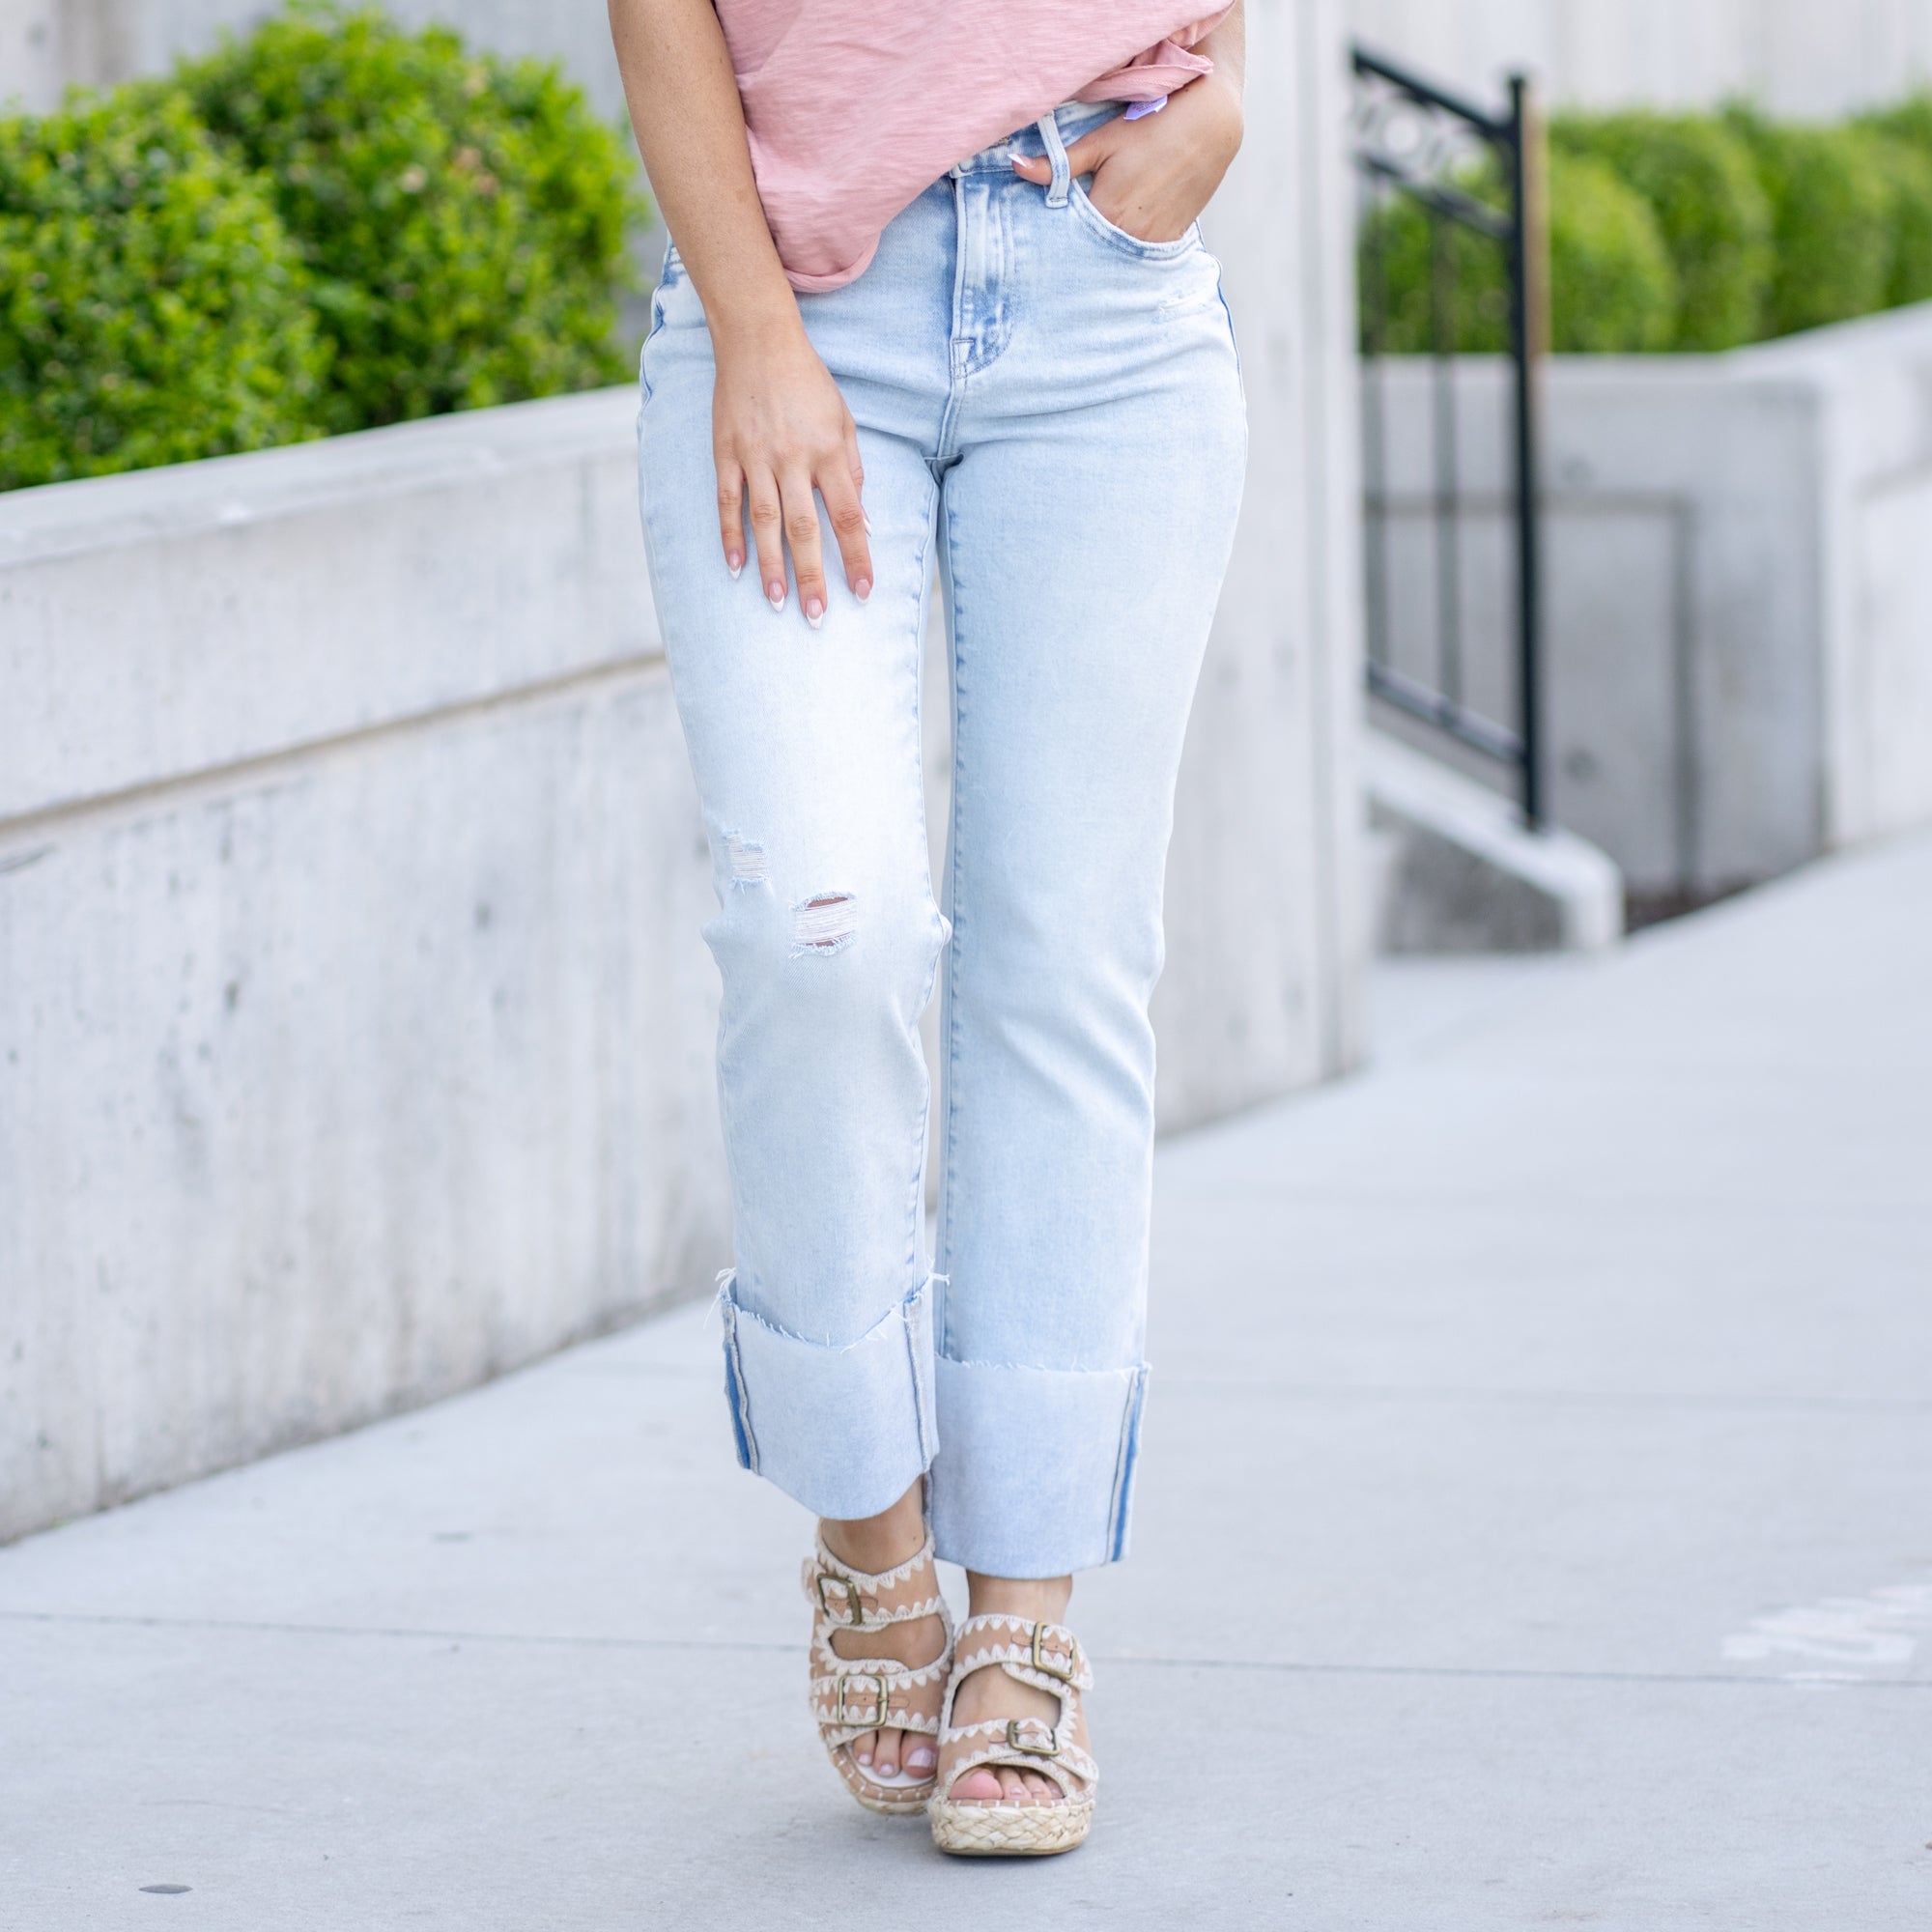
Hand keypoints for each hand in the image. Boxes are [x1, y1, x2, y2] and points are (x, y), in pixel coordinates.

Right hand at [711, 313, 870, 627]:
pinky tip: (735, 568)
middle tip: (815, 615)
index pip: (849, 516)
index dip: (858, 557)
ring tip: (777, 602)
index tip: (863, 592)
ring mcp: (756, 456)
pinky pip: (728, 501)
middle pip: (805, 527)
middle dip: (813, 575)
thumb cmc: (809, 384)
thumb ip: (854, 471)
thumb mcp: (844, 421)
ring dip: (770, 565)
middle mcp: (794, 457)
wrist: (758, 339)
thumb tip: (865, 523)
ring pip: (764, 521)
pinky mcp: (727, 452)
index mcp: (830, 451)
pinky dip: (730, 536)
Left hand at [1011, 78, 1243, 243]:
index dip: (1054, 244)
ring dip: (1102, 258)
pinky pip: (1140, 258)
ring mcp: (1153, 240)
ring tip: (1086, 257)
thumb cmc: (1150, 127)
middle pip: (1092, 255)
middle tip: (1055, 262)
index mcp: (1107, 211)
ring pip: (1117, 260)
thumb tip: (1015, 165)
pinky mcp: (1170, 241)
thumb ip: (1058, 164)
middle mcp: (1130, 233)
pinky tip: (1116, 251)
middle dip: (1076, 255)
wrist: (1209, 126)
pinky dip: (1126, 255)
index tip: (1040, 250)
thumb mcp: (1100, 142)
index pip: (1068, 242)